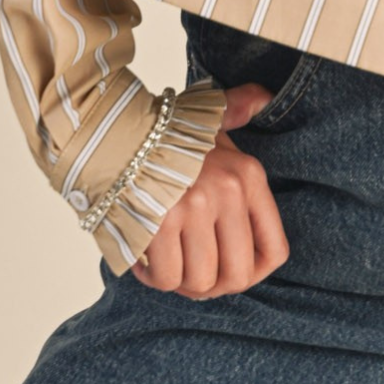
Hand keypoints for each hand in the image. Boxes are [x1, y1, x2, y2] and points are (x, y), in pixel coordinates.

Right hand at [129, 82, 289, 296]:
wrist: (110, 128)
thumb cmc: (163, 130)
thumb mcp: (209, 115)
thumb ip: (239, 109)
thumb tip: (263, 96)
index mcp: (249, 175)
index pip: (274, 250)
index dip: (254, 273)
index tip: (232, 270)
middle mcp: (228, 192)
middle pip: (237, 276)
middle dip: (216, 286)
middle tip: (196, 275)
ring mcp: (194, 209)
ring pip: (200, 282)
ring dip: (182, 282)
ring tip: (170, 262)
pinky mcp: (160, 224)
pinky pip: (167, 278)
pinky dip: (155, 277)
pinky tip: (147, 259)